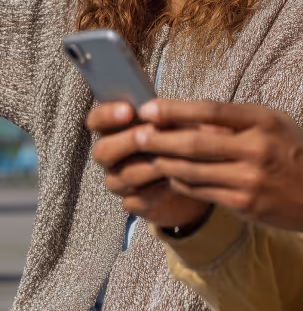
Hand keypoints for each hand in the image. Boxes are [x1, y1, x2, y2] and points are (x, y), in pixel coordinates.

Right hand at [88, 101, 210, 229]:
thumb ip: (163, 112)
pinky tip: (175, 182)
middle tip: (152, 132)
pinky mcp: (133, 203)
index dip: (107, 115)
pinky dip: (157, 191)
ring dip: (150, 166)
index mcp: (114, 129)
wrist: (197, 172)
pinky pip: (136, 201)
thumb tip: (155, 107)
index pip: (96, 120)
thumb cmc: (182, 136)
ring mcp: (118, 181)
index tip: (129, 110)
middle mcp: (110, 155)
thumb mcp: (176, 119)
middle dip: (129, 141)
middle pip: (102, 151)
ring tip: (173, 157)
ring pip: (123, 176)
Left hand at [93, 99, 302, 234]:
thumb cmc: (299, 153)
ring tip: (145, 154)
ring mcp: (249, 180)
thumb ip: (238, 120)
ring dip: (164, 162)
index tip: (149, 107)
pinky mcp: (244, 206)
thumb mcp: (276, 124)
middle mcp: (256, 149)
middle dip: (160, 138)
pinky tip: (170, 175)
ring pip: (193, 171)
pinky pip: (202, 192)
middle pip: (195, 143)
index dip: (175, 109)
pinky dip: (182, 182)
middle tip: (137, 133)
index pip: (211, 111)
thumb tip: (193, 117)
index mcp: (264, 121)